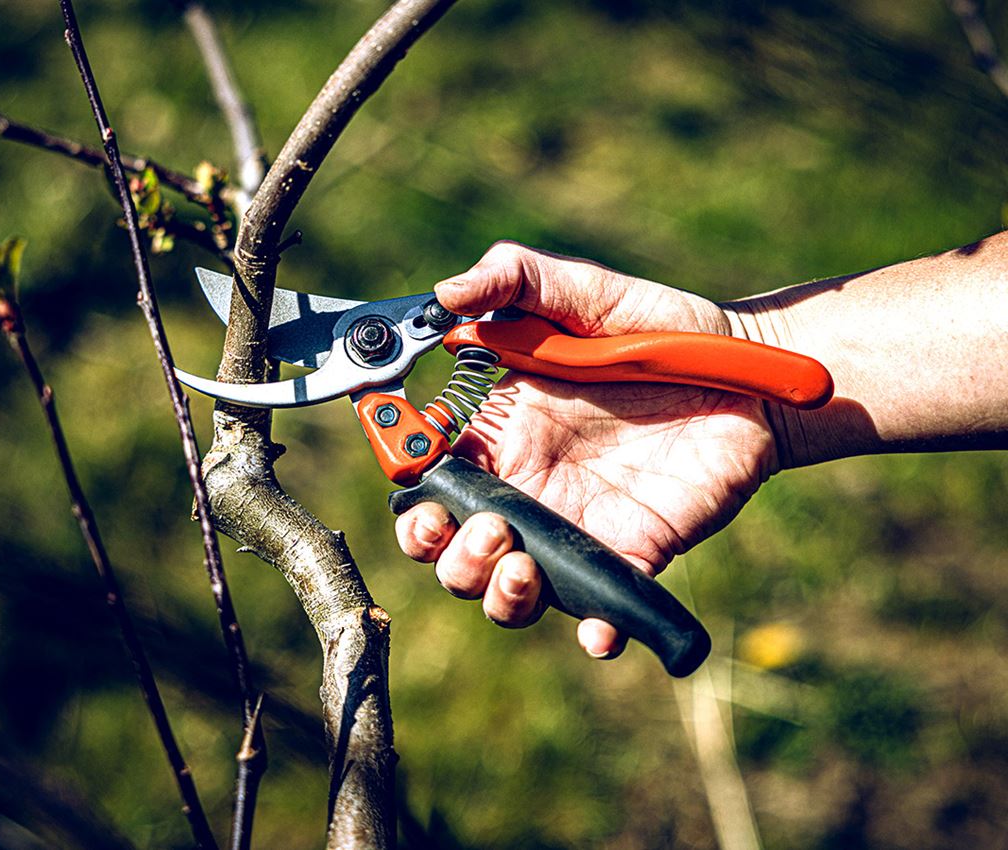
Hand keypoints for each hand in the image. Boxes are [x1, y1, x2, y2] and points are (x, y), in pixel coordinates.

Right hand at [394, 242, 778, 658]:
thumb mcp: (579, 290)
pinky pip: (599, 614)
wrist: (743, 370)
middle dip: (446, 553)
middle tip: (485, 526)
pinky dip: (593, 634)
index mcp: (501, 431)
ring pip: (506, 591)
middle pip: (453, 548)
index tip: (411, 473)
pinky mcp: (630, 556)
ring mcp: (575, 529)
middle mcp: (527, 488)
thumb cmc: (656, 325)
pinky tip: (598, 629)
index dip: (409, 485)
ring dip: (495, 594)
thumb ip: (511, 279)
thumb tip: (443, 296)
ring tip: (519, 563)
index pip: (428, 475)